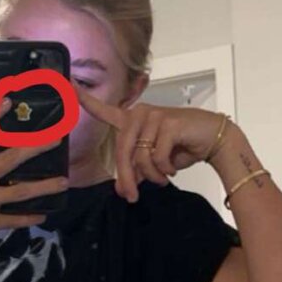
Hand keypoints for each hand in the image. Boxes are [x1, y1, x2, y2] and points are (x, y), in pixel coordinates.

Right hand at [0, 98, 69, 257]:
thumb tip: (7, 150)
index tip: (8, 100)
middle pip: (10, 158)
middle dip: (36, 147)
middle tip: (56, 139)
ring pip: (21, 192)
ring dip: (45, 187)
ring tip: (64, 182)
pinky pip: (15, 220)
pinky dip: (30, 217)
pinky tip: (43, 214)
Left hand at [74, 85, 228, 201]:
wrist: (214, 140)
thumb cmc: (183, 148)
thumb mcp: (154, 162)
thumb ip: (135, 171)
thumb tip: (121, 190)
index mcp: (133, 120)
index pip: (105, 111)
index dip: (86, 101)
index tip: (66, 85)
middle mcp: (140, 114)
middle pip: (122, 151)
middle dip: (126, 178)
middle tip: (131, 196)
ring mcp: (154, 116)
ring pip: (141, 157)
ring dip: (152, 175)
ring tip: (163, 178)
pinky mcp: (169, 123)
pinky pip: (157, 156)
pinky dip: (165, 169)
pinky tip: (173, 168)